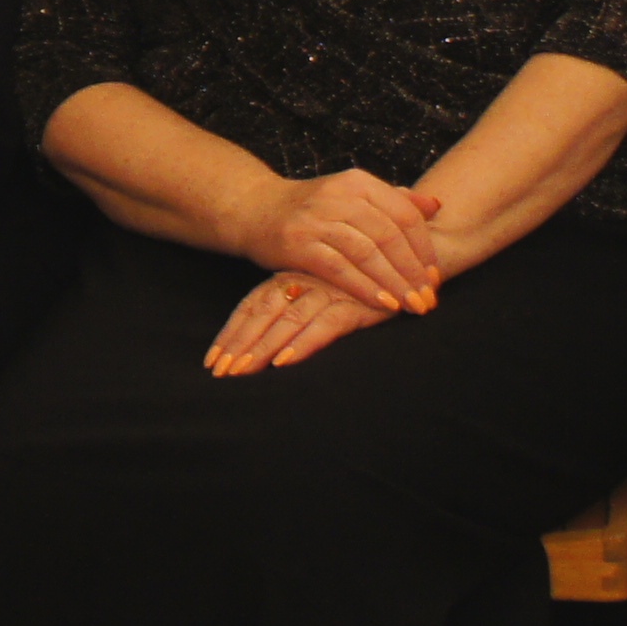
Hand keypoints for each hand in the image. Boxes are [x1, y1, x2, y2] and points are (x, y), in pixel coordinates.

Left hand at [207, 270, 389, 377]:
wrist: (414, 252)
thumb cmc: (366, 275)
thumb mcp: (326, 290)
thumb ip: (298, 308)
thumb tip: (270, 346)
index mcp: (293, 278)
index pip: (253, 306)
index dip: (232, 333)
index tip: (212, 362)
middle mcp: (306, 282)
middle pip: (263, 313)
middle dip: (239, 345)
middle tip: (221, 373)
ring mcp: (330, 289)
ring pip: (288, 320)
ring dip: (263, 347)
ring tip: (243, 371)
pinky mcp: (357, 302)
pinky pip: (325, 325)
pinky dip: (304, 343)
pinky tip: (286, 361)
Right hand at [245, 168, 444, 317]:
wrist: (254, 209)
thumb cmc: (310, 207)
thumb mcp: (351, 194)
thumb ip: (392, 199)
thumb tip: (436, 205)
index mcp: (357, 182)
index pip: (404, 213)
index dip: (424, 247)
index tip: (436, 276)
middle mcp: (338, 195)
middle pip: (389, 234)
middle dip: (413, 271)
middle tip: (428, 298)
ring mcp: (316, 219)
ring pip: (367, 252)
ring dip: (394, 282)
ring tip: (411, 305)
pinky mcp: (298, 244)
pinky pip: (339, 268)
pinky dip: (364, 287)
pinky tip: (382, 303)